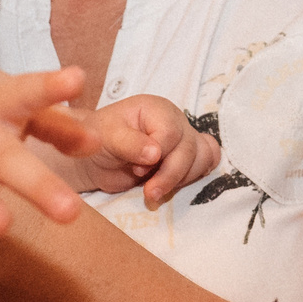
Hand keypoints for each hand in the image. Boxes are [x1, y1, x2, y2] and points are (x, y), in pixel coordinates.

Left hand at [69, 94, 220, 208]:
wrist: (95, 158)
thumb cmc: (97, 140)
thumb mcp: (105, 138)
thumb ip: (129, 143)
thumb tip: (156, 154)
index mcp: (155, 109)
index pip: (171, 132)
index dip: (158, 154)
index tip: (136, 169)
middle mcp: (174, 121)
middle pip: (189, 149)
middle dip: (170, 174)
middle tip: (149, 192)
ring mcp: (183, 139)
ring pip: (202, 158)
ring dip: (181, 179)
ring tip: (154, 190)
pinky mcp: (186, 158)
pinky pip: (206, 163)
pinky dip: (194, 176)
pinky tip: (173, 185)